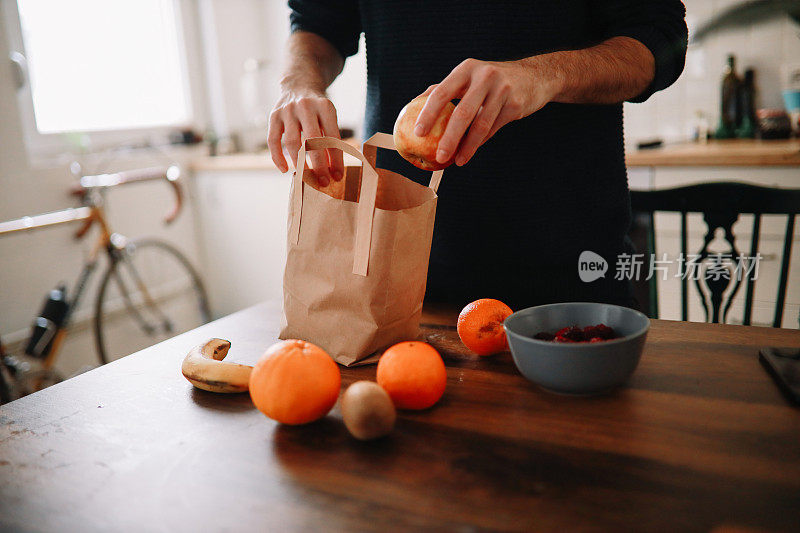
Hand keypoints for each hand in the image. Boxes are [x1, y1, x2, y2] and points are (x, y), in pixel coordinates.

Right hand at [268, 87, 343, 186]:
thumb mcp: (329, 118)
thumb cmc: (318, 108)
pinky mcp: (273, 115)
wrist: (299, 83)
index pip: (332, 138)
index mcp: (325, 106)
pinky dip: (277, 157)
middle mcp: (305, 106)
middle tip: (323, 182)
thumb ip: (330, 140)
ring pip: (292, 143)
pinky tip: (284, 169)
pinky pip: (273, 140)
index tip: (338, 176)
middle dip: (319, 165)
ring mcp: (287, 110)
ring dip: (299, 164)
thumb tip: (332, 170)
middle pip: (312, 142)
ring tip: (306, 178)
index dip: (336, 159)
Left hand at [414, 58, 560, 166]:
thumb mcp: (470, 76)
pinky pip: (493, 129)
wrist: (535, 76)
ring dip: (467, 147)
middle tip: (438, 156)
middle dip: (448, 138)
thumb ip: (445, 88)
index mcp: (467, 69)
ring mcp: (502, 90)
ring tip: (457, 161)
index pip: (442, 92)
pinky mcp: (516, 105)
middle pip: (462, 113)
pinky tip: (469, 153)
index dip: (428, 113)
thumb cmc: (492, 80)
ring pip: (481, 125)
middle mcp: (484, 76)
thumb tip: (413, 106)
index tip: (417, 133)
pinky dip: (480, 143)